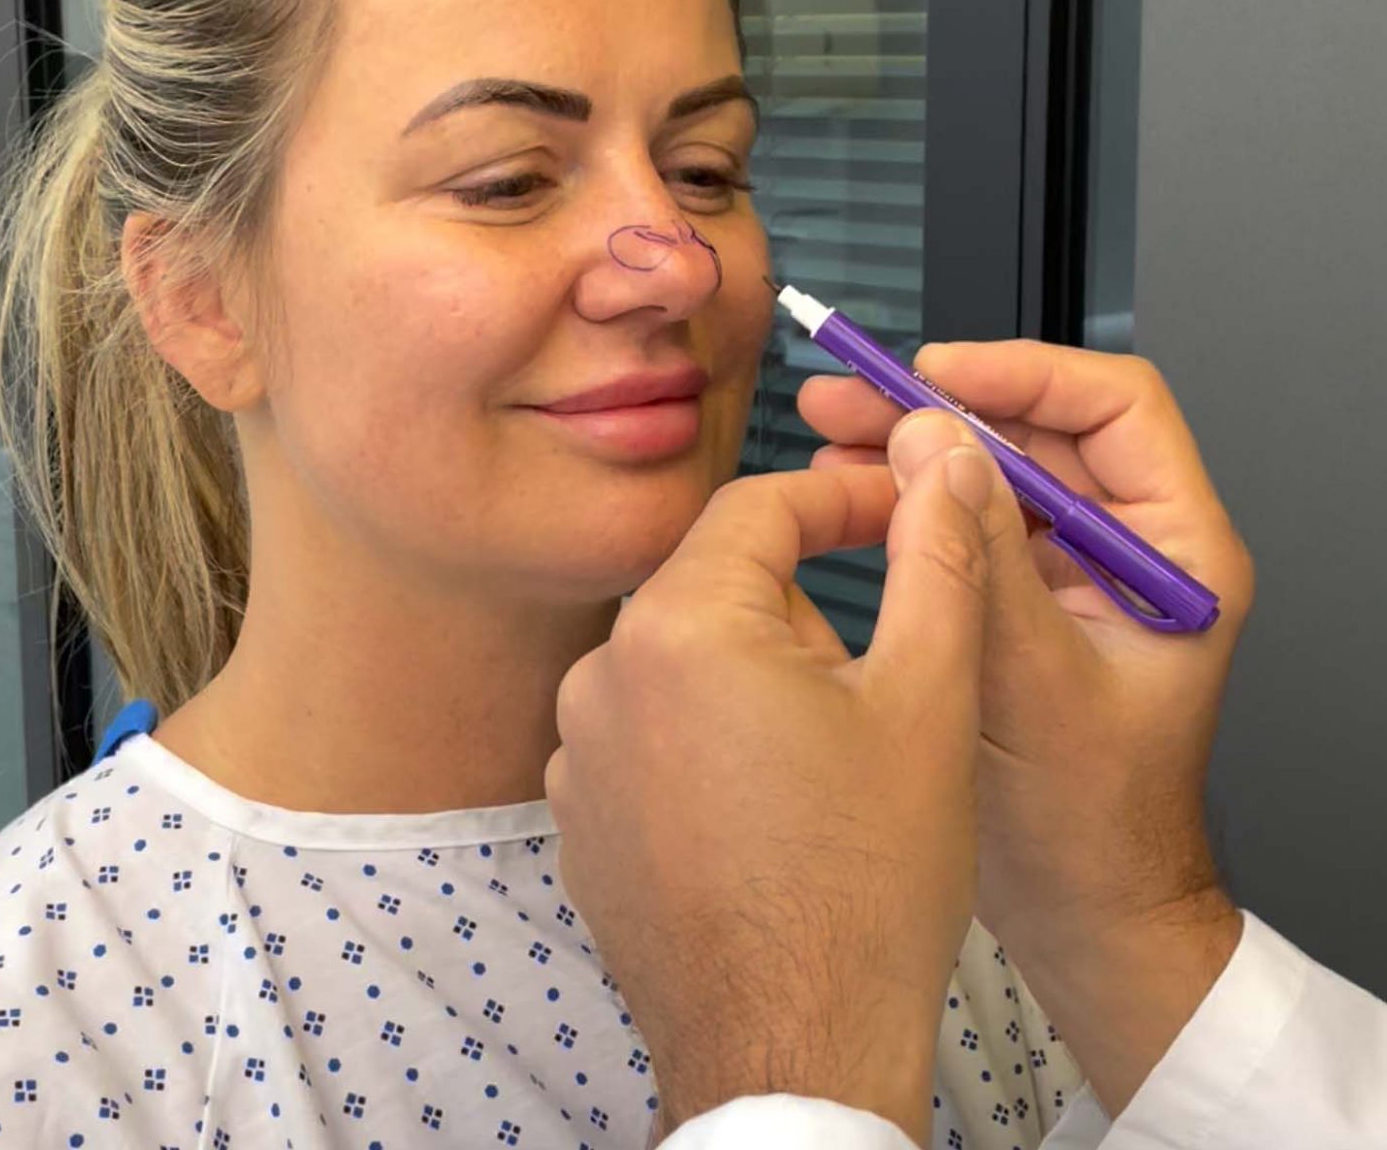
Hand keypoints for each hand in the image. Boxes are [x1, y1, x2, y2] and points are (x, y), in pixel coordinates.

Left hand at [546, 429, 1002, 1144]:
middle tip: (878, 677)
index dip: (841, 500)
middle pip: (719, 584)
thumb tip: (943, 465)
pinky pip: (648, 733)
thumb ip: (937, 558)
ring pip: (684, 659)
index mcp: (679, 624)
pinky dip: (706, 741)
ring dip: (755, 676)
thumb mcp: (930, 699)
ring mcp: (575, 751)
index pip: (760, 506)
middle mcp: (601, 673)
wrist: (793, 1054)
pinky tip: (767, 807)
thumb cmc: (868, 884)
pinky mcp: (576, 816)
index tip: (902, 514)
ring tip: (828, 759)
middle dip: (801, 606)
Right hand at [800, 342, 1254, 1113]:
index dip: (1024, 373)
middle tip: (849, 397)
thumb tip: (936, 438)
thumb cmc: (1088, 824)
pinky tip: (847, 495)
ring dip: (916, 450)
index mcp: (1178, 557)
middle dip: (941, 408)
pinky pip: (973, 526)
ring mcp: (1079, 575)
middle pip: (1042, 433)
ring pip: (998, 473)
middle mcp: (1134, 551)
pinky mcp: (1031, 602)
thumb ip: (983, 554)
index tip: (934, 374)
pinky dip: (914, 504)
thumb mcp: (1030, 678)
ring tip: (828, 434)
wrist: (1082, 914)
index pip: (1116, 410)